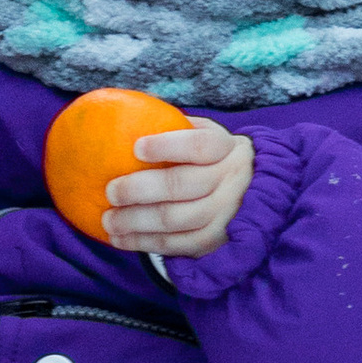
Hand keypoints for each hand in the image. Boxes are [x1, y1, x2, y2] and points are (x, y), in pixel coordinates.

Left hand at [100, 117, 253, 261]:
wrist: (252, 192)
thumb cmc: (212, 159)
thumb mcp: (205, 134)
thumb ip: (176, 127)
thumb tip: (129, 117)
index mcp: (225, 149)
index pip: (198, 146)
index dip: (166, 147)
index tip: (136, 147)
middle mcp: (229, 181)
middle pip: (180, 185)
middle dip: (139, 189)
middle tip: (111, 191)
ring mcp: (224, 214)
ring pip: (175, 219)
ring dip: (136, 221)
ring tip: (109, 220)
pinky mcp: (214, 240)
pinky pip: (176, 244)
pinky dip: (144, 243)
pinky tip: (120, 239)